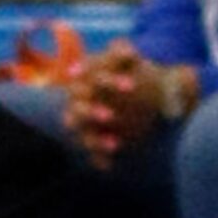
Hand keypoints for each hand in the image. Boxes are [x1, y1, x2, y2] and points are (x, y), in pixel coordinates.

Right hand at [65, 41, 164, 166]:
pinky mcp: (95, 138)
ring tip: (115, 144)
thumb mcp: (128, 59)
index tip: (132, 87)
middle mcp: (80, 100)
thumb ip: (124, 53)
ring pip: (81, 132)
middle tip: (110, 116)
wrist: (139, 93)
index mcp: (85, 78)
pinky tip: (110, 165)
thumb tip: (128, 52)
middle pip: (78, 108)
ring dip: (93, 139)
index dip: (110, 82)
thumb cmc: (129, 71)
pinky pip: (91, 151)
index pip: (91, 79)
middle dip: (91, 113)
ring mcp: (86, 122)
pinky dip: (99, 157)